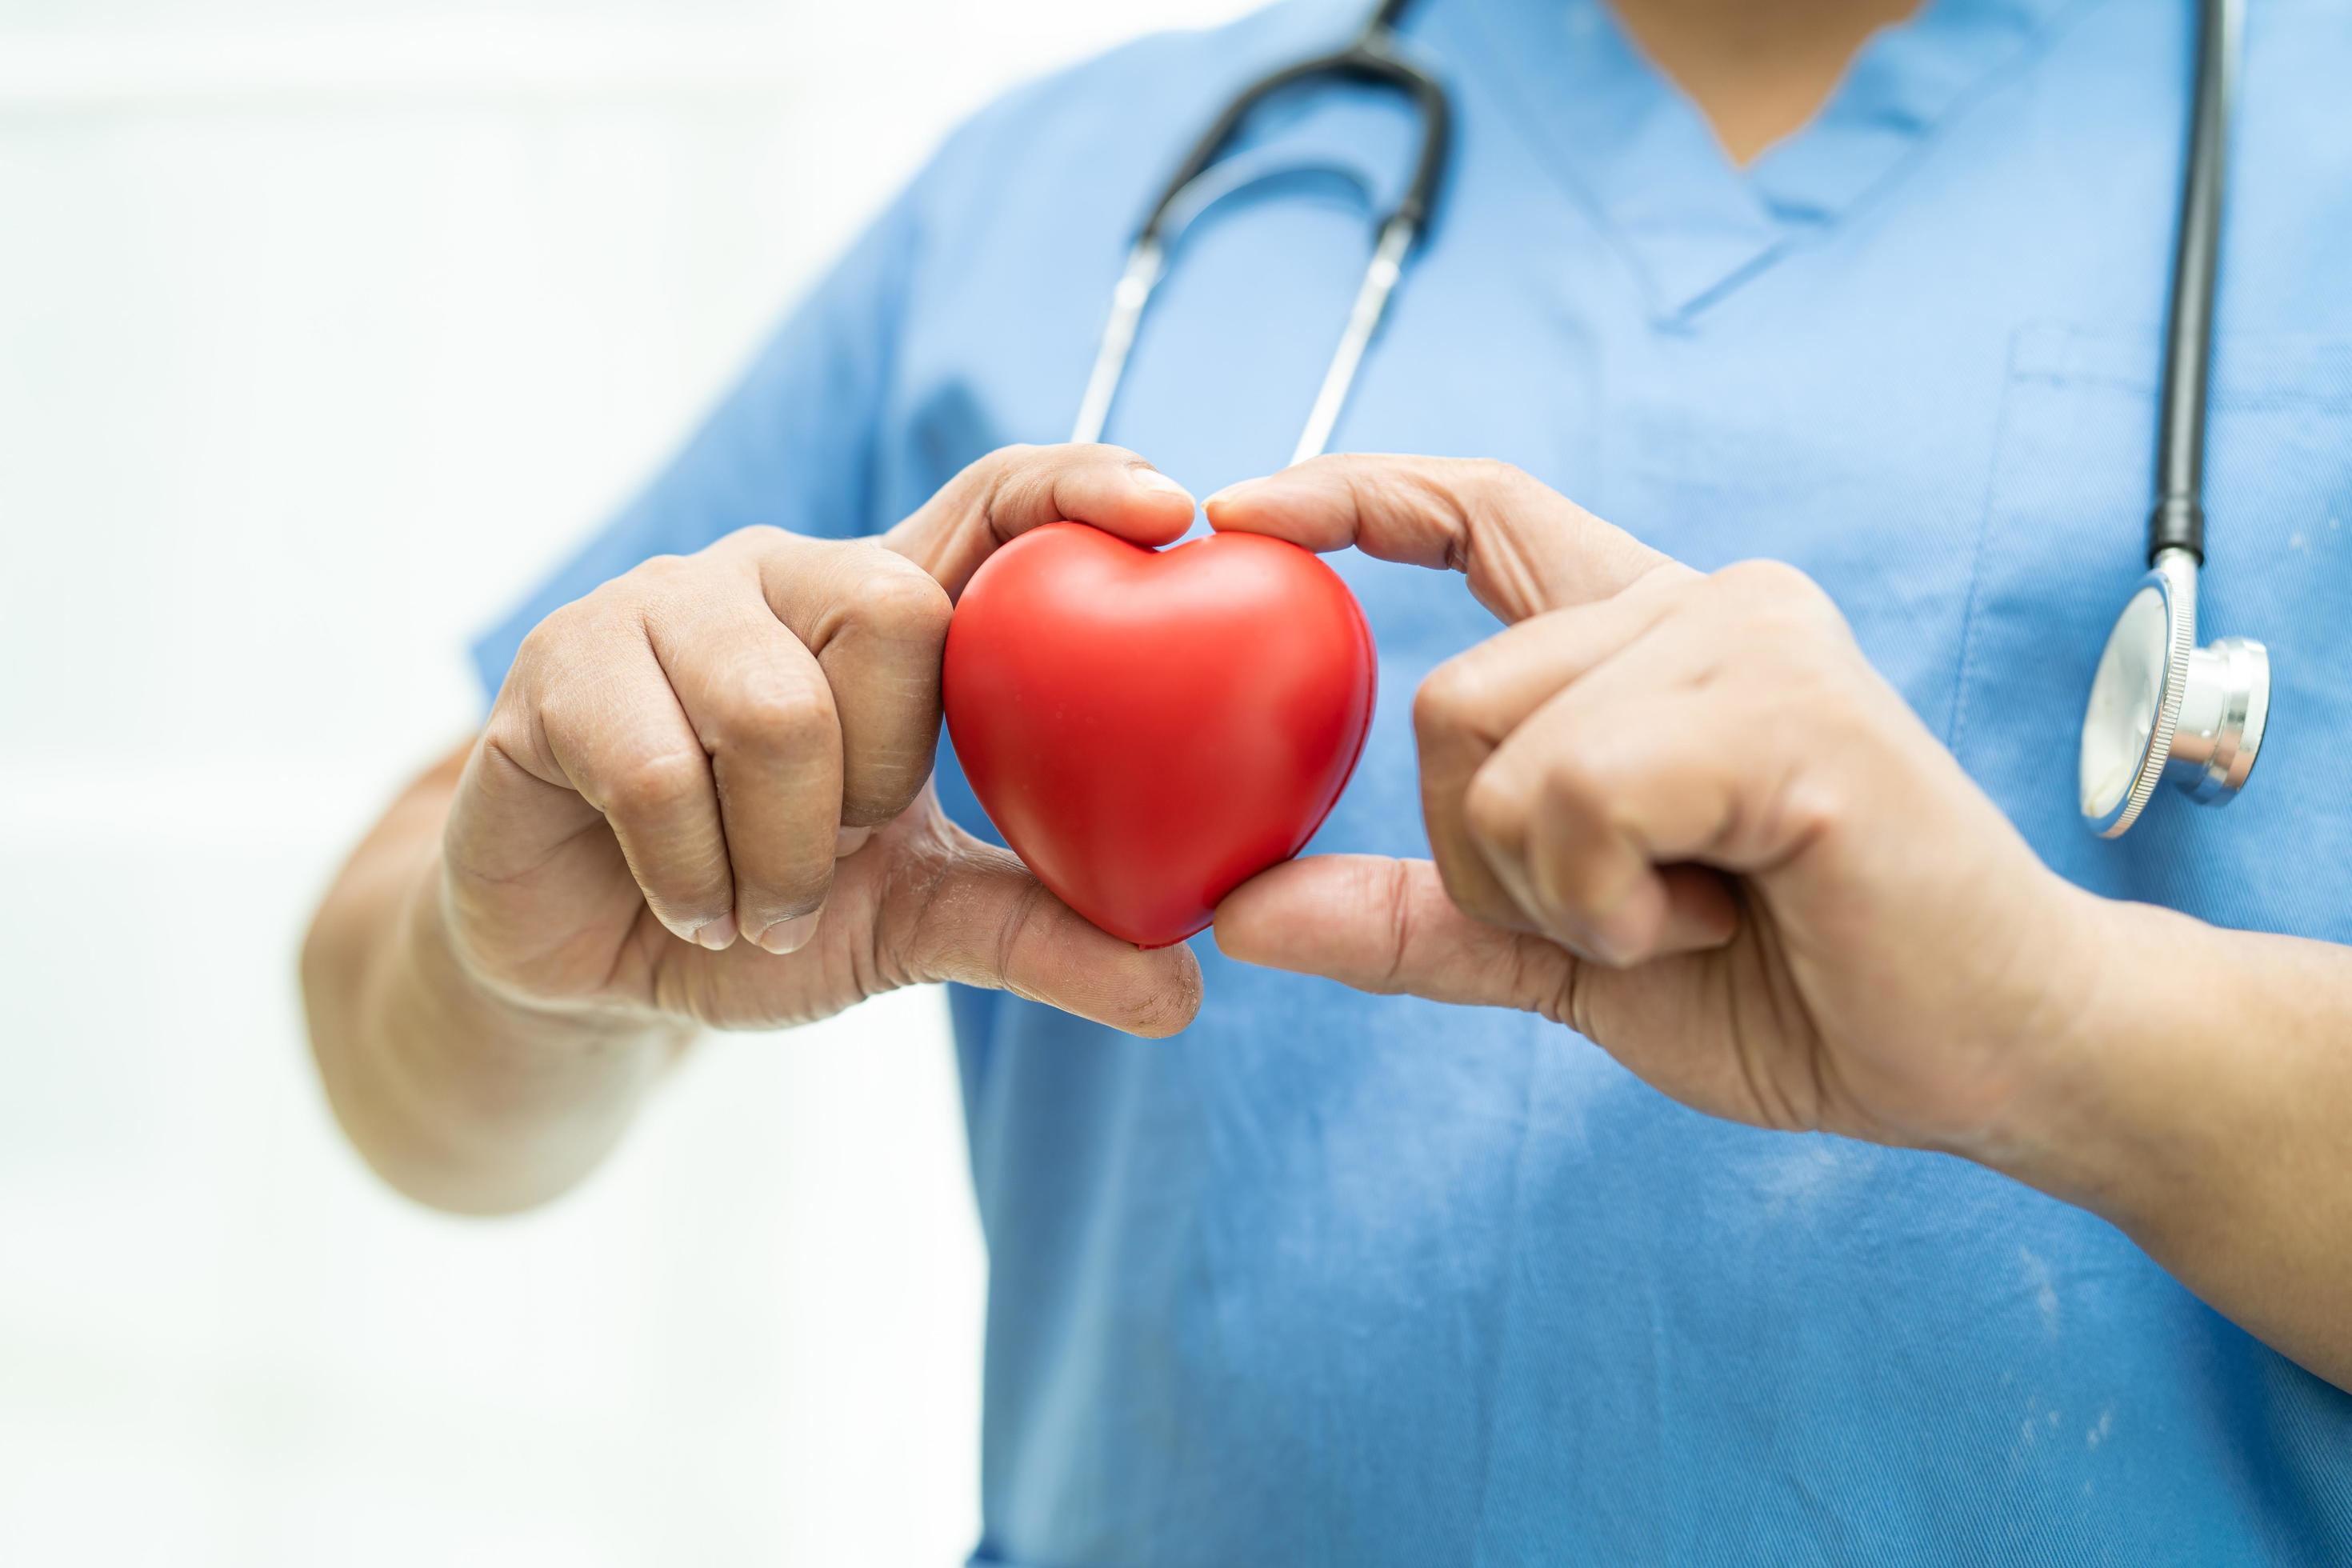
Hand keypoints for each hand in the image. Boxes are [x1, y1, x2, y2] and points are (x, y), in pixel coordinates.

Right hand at [442, 444, 1204, 1036]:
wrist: (593, 966)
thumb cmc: (765, 909)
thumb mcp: (918, 928)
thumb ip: (1039, 937)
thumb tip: (1184, 994)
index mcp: (883, 613)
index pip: (989, 502)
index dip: (1073, 486)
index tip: (1167, 507)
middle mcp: (780, 579)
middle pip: (889, 610)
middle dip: (880, 772)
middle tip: (842, 849)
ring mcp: (660, 606)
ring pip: (773, 706)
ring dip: (782, 851)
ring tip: (759, 902)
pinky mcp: (557, 665)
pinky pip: (659, 769)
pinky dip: (693, 876)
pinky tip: (688, 906)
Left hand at [1208, 456, 2109, 1154]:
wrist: (1983, 1058)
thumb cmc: (1792, 988)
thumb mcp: (1565, 952)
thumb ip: (1416, 921)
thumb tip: (1237, 913)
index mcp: (1648, 640)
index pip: (1485, 510)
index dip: (1361, 491)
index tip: (1238, 507)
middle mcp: (1697, 604)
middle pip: (1446, 697)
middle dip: (1490, 857)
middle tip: (1632, 910)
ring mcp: (1746, 637)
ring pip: (1498, 746)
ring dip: (1560, 887)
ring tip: (1695, 909)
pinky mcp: (1785, 704)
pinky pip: (1579, 789)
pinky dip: (1609, 896)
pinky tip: (1724, 913)